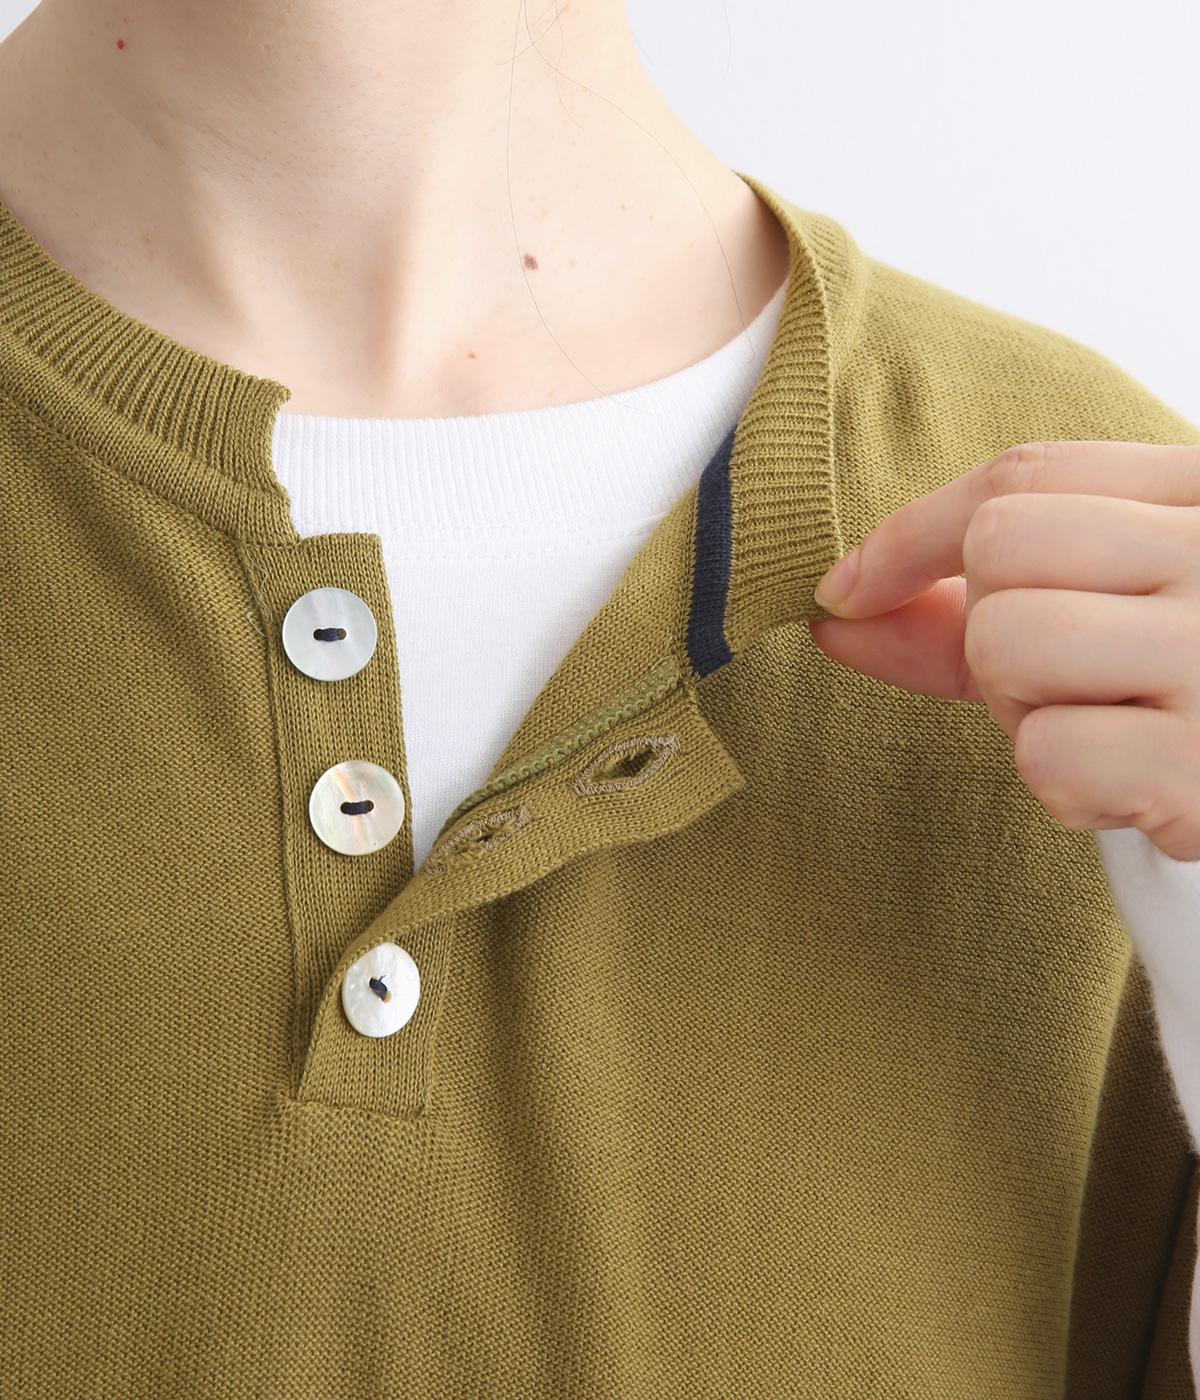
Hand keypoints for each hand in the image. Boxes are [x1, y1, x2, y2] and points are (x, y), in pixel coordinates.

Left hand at [808, 440, 1199, 861]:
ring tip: (1105, 729)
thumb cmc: (1177, 695)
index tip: (848, 587)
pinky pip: (1049, 757)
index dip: (912, 531)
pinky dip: (1068, 789)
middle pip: (1003, 548)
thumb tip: (833, 606)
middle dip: (989, 626)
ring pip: (1009, 641)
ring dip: (1022, 710)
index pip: (1026, 474)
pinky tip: (1138, 791)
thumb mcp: (1096, 620)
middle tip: (1061, 680)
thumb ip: (965, 609)